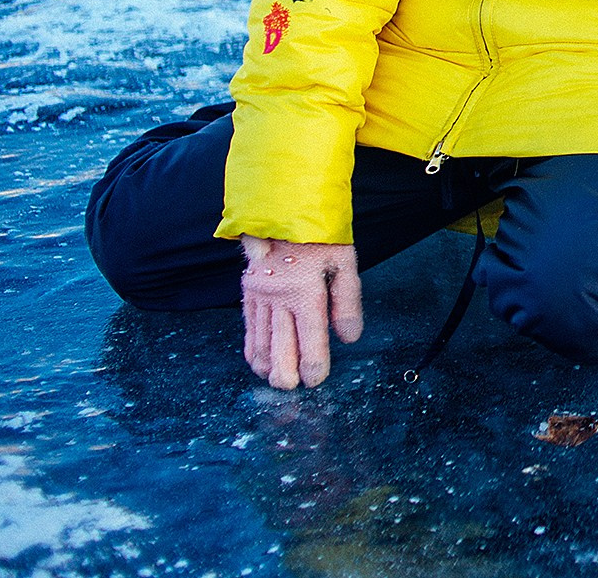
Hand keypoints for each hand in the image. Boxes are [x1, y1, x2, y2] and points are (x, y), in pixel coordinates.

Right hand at [240, 236, 362, 389]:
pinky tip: (258, 362)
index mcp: (306, 290)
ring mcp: (260, 295)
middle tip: (293, 388)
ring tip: (276, 381)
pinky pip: (249, 327)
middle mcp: (278, 296)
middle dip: (286, 373)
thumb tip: (349, 338)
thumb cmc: (320, 235)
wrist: (283, 208)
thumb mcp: (344, 262)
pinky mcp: (248, 292)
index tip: (317, 380)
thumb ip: (348, 302)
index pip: (310, 338)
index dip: (314, 364)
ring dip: (267, 365)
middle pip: (280, 346)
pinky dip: (252, 348)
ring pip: (260, 340)